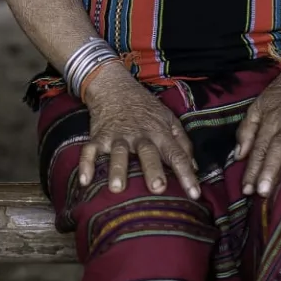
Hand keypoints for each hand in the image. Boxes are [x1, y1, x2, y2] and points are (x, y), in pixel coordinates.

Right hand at [78, 70, 200, 197]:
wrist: (114, 87)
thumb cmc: (145, 108)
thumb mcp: (169, 119)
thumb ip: (183, 143)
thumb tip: (195, 167)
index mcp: (160, 133)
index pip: (177, 155)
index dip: (187, 174)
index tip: (195, 194)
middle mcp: (140, 135)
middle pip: (148, 153)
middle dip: (153, 170)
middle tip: (158, 188)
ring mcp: (118, 136)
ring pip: (118, 153)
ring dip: (117, 169)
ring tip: (117, 188)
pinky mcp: (99, 136)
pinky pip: (90, 150)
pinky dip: (86, 164)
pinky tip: (85, 181)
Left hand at [235, 59, 280, 196]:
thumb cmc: (280, 95)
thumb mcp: (258, 108)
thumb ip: (247, 131)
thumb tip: (238, 156)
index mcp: (269, 122)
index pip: (258, 149)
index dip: (251, 170)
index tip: (247, 191)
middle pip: (276, 146)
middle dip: (269, 169)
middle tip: (264, 191)